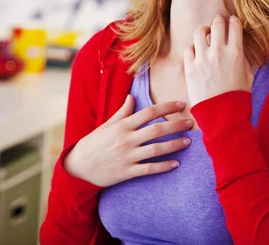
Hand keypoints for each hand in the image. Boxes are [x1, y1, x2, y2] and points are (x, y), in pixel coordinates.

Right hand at [64, 96, 193, 186]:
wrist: (78, 167)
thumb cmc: (93, 143)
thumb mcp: (106, 124)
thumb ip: (122, 112)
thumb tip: (133, 97)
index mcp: (122, 125)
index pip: (149, 112)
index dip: (167, 107)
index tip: (181, 105)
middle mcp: (127, 139)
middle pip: (157, 130)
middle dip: (177, 125)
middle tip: (191, 123)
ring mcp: (128, 156)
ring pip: (156, 149)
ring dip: (175, 145)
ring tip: (188, 142)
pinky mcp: (127, 172)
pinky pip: (149, 169)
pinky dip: (163, 166)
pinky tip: (176, 164)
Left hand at [183, 14, 252, 106]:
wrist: (222, 114)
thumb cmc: (238, 97)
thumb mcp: (248, 76)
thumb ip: (244, 60)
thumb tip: (239, 50)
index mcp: (236, 52)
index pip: (235, 25)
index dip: (233, 20)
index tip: (232, 21)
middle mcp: (219, 52)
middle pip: (217, 23)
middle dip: (218, 20)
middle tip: (218, 23)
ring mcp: (203, 58)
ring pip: (199, 32)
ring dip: (203, 31)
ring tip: (204, 34)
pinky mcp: (190, 67)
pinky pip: (188, 48)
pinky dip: (193, 47)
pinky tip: (196, 51)